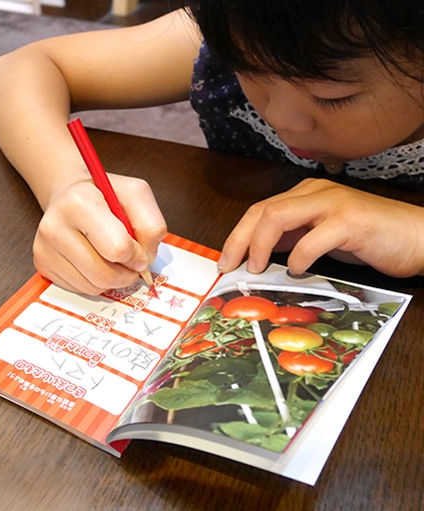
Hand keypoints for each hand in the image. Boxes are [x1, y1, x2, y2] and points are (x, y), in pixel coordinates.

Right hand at [33, 172, 166, 293]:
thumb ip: (151, 225)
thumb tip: (145, 260)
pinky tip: (95, 261)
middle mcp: (55, 226)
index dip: (136, 254)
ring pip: (93, 287)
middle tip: (130, 261)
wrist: (69, 194)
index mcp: (79, 202)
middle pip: (104, 275)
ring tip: (112, 259)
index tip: (138, 248)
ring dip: (112, 280)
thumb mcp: (136, 195)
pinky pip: (80, 289)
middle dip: (126, 273)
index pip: (118, 248)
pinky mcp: (42, 264)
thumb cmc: (105, 196)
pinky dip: (95, 282)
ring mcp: (45, 247)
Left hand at [218, 178, 423, 277]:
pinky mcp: (351, 220)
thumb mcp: (320, 238)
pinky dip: (299, 256)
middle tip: (229, 267)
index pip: (259, 211)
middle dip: (238, 240)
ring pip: (278, 216)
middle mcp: (314, 193)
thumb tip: (257, 257)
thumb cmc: (368, 239)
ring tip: (256, 268)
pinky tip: (297, 269)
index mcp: (305, 195)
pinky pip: (313, 237)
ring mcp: (333, 203)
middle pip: (261, 211)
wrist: (416, 237)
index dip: (237, 236)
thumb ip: (291, 239)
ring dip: (260, 245)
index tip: (225, 261)